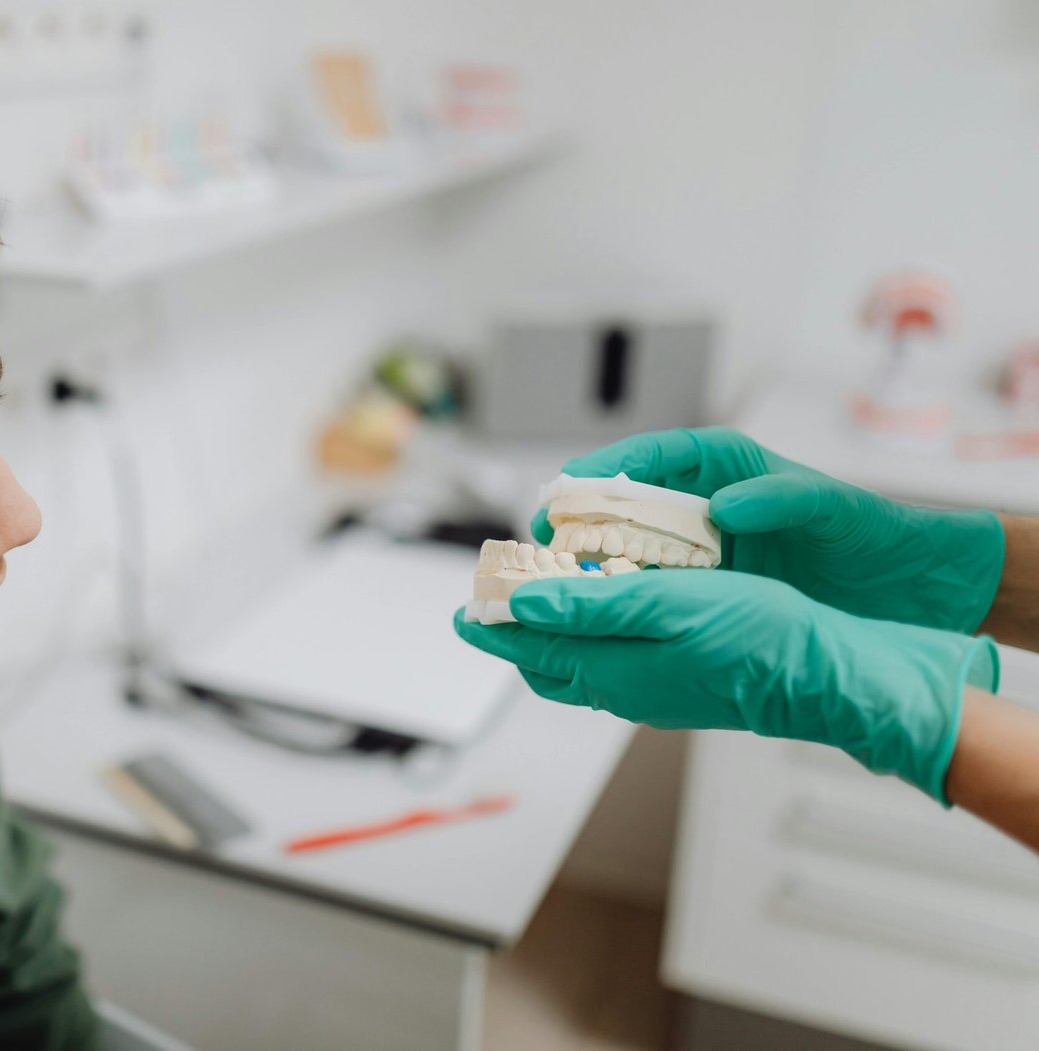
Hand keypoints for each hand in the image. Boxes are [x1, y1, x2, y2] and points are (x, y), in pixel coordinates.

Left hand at [453, 569, 998, 802]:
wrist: (829, 678)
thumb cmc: (760, 639)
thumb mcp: (667, 605)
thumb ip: (590, 605)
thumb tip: (523, 605)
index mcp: (614, 672)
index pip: (530, 651)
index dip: (493, 627)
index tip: (465, 609)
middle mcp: (627, 690)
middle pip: (549, 665)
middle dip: (517, 634)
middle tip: (494, 603)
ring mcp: (656, 692)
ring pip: (583, 665)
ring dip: (556, 633)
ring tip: (541, 602)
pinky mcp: (683, 684)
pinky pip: (618, 664)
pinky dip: (596, 637)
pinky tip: (610, 614)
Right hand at [530, 427, 1003, 633]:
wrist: (903, 586)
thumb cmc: (869, 531)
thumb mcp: (826, 508)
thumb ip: (777, 500)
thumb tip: (725, 506)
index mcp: (723, 466)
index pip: (649, 457)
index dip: (603, 472)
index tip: (570, 489)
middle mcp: (701, 502)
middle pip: (620, 502)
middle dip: (576, 518)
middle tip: (542, 538)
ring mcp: (698, 546)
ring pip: (626, 546)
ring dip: (589, 561)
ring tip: (553, 578)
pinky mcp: (703, 585)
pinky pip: (650, 586)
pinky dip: (621, 596)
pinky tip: (597, 613)